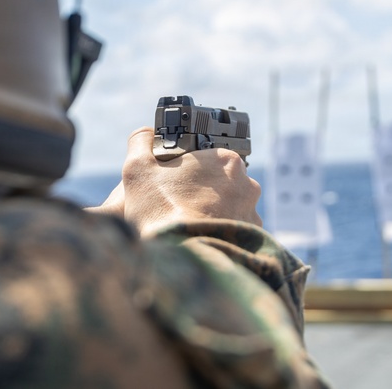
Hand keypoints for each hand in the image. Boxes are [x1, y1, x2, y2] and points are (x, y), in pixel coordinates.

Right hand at [90, 127, 261, 236]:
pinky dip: (218, 234)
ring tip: (186, 226)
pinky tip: (199, 240)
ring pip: (228, 207)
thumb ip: (140, 142)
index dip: (186, 169)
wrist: (184, 259)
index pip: (206, 157)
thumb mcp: (139, 169)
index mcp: (224, 160)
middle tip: (176, 204)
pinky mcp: (252, 239)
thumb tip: (145, 133)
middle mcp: (246, 183)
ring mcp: (252, 213)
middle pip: (218, 182)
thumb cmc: (162, 212)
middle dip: (199, 191)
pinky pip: (233, 231)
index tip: (172, 181)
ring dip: (211, 213)